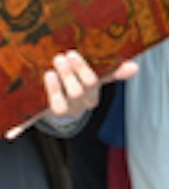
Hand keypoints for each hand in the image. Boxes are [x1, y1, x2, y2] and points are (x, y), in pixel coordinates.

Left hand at [6, 52, 137, 139]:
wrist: (69, 105)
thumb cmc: (85, 85)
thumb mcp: (101, 77)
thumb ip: (115, 72)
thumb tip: (136, 67)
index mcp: (92, 96)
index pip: (91, 84)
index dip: (81, 71)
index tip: (72, 55)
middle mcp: (77, 106)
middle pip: (75, 93)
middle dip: (68, 75)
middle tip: (60, 57)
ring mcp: (60, 111)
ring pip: (57, 106)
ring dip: (53, 90)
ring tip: (49, 73)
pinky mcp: (43, 116)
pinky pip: (33, 122)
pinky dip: (21, 128)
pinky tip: (9, 134)